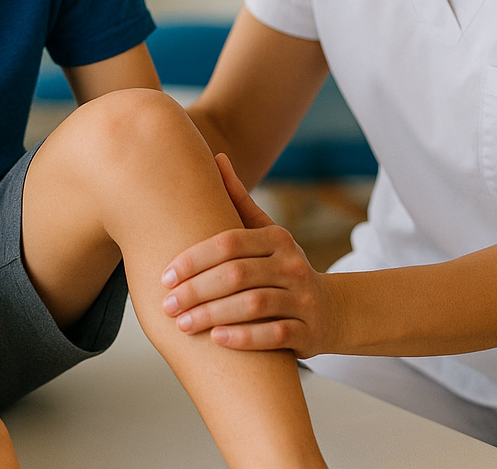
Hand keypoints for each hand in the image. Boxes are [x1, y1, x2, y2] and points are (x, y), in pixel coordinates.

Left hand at [159, 153, 338, 358]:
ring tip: (183, 325)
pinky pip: (276, 335)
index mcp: (277, 239)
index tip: (165, 275)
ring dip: (214, 315)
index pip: (230, 243)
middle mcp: (293, 265)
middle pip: (238, 275)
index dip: (194, 259)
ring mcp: (303, 299)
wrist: (331, 310)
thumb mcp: (266, 233)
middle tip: (167, 305)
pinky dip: (245, 337)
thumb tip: (217, 157)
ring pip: (255, 305)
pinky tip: (217, 340)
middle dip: (197, 290)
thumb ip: (239, 200)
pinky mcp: (309, 331)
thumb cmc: (283, 268)